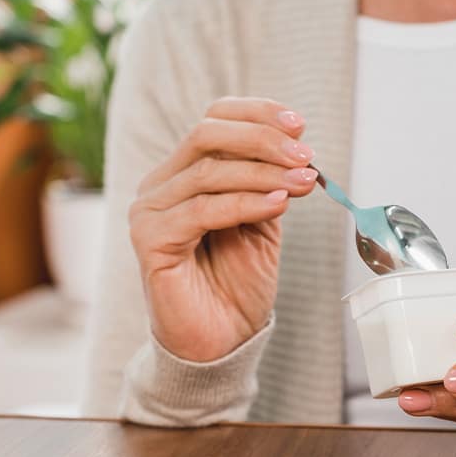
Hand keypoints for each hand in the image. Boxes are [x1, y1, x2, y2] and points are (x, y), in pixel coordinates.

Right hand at [129, 97, 316, 361]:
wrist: (221, 342)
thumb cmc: (236, 284)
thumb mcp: (262, 221)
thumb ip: (269, 182)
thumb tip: (295, 144)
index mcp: (184, 173)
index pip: (214, 120)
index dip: (257, 114)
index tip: (299, 125)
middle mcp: (160, 186)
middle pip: (206, 134)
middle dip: (262, 139)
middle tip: (305, 156)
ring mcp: (150, 212)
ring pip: (208, 171)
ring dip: (264, 173)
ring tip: (302, 183)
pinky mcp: (150, 241)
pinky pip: (201, 210)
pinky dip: (245, 203)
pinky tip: (278, 205)